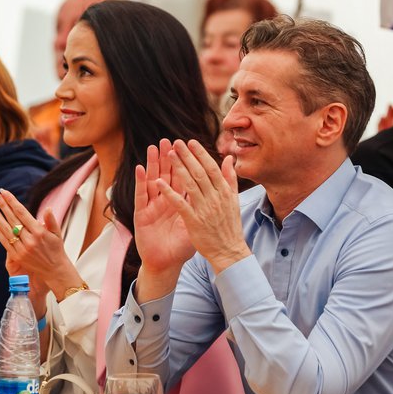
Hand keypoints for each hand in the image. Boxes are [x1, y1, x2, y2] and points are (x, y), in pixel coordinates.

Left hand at [0, 188, 80, 315]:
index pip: (21, 212)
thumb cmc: (56, 249)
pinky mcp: (16, 256)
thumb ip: (51, 220)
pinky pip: (4, 240)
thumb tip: (47, 208)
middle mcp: (29, 240)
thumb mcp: (57, 233)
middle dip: (2, 205)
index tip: (4, 192)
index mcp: (39, 232)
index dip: (12, 201)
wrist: (54, 270)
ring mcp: (21, 249)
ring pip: (5, 229)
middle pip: (11, 218)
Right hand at [133, 139, 195, 272]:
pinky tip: (140, 169)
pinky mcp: (141, 215)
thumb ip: (208, 204)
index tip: (188, 145)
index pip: (183, 178)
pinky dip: (141, 183)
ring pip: (152, 181)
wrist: (167, 263)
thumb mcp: (198, 222)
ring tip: (153, 148)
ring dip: (152, 164)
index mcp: (179, 202)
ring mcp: (151, 207)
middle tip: (168, 140)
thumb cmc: (182, 245)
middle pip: (166, 176)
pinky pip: (141, 196)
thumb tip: (220, 189)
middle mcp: (164, 201)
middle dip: (168, 158)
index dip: (185, 162)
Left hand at [157, 139, 249, 272]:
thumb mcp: (234, 200)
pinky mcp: (194, 221)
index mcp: (224, 192)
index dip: (200, 154)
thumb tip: (229, 158)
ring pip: (189, 184)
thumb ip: (230, 178)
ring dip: (178, 168)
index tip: (190, 142)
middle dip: (187, 156)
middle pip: (199, 172)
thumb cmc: (230, 226)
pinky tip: (159, 183)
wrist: (229, 251)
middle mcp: (215, 198)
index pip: (211, 168)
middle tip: (175, 142)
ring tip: (167, 155)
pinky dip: (169, 192)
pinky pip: (179, 204)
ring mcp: (204, 209)